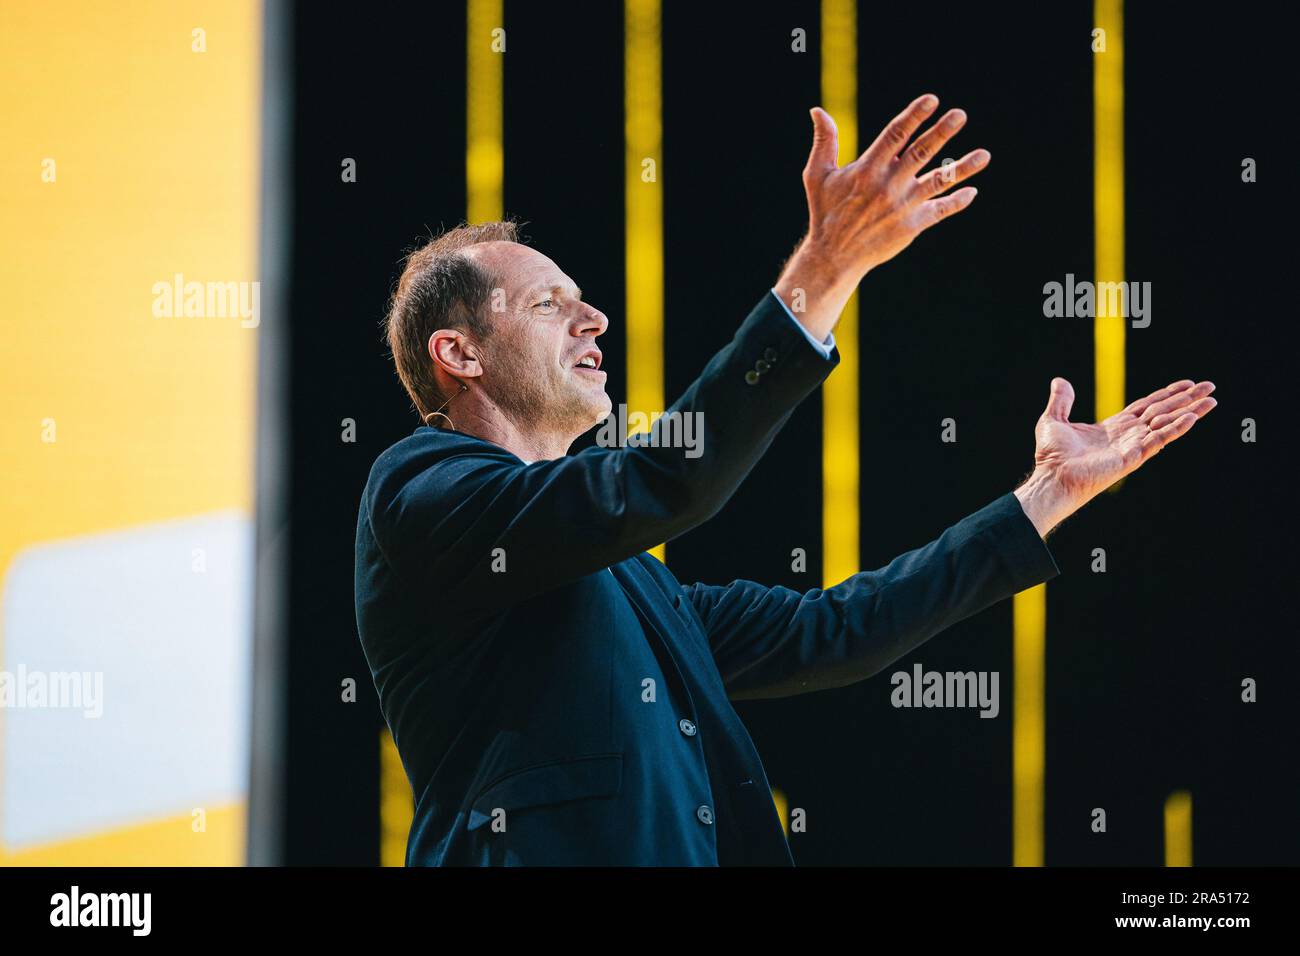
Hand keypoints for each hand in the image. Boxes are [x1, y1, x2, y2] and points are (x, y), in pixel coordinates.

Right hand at [775, 94, 989, 340]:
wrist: (834, 256)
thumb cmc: (825, 212)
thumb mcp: (817, 175)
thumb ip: (824, 142)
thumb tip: (817, 110)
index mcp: (867, 169)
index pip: (895, 135)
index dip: (914, 116)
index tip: (932, 100)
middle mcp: (889, 185)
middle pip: (921, 152)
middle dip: (942, 132)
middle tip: (960, 114)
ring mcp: (903, 206)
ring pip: (939, 181)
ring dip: (963, 167)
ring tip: (985, 155)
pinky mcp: (912, 225)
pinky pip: (940, 210)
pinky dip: (957, 202)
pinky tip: (972, 191)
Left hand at [1014, 377, 1217, 536]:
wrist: (1052, 477)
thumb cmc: (1051, 456)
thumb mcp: (1053, 420)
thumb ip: (1061, 401)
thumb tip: (1059, 380)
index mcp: (1114, 427)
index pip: (1146, 406)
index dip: (1166, 394)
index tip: (1186, 384)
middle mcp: (1127, 435)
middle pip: (1163, 412)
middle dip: (1186, 399)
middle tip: (1209, 386)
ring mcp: (1132, 446)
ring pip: (1166, 423)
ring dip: (1190, 411)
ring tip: (1211, 400)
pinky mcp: (1133, 456)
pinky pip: (1159, 439)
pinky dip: (1176, 428)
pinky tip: (1192, 417)